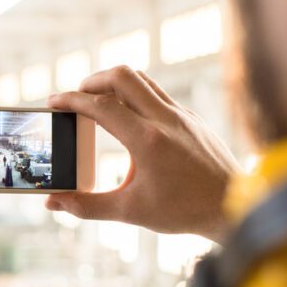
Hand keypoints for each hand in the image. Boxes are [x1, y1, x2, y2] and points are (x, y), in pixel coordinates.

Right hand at [45, 67, 240, 241]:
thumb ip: (87, 206)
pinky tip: (128, 119)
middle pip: (122, 76)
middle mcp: (165, 119)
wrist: (234, 206)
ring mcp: (181, 115)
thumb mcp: (130, 211)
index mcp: (147, 140)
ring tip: (98, 103)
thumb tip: (53, 202)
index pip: (101, 106)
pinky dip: (135, 97)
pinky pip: (157, 94)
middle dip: (92, 81)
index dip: (71, 100)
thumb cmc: (184, 211)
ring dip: (114, 84)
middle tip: (76, 98)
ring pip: (141, 80)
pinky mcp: (191, 118)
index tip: (53, 102)